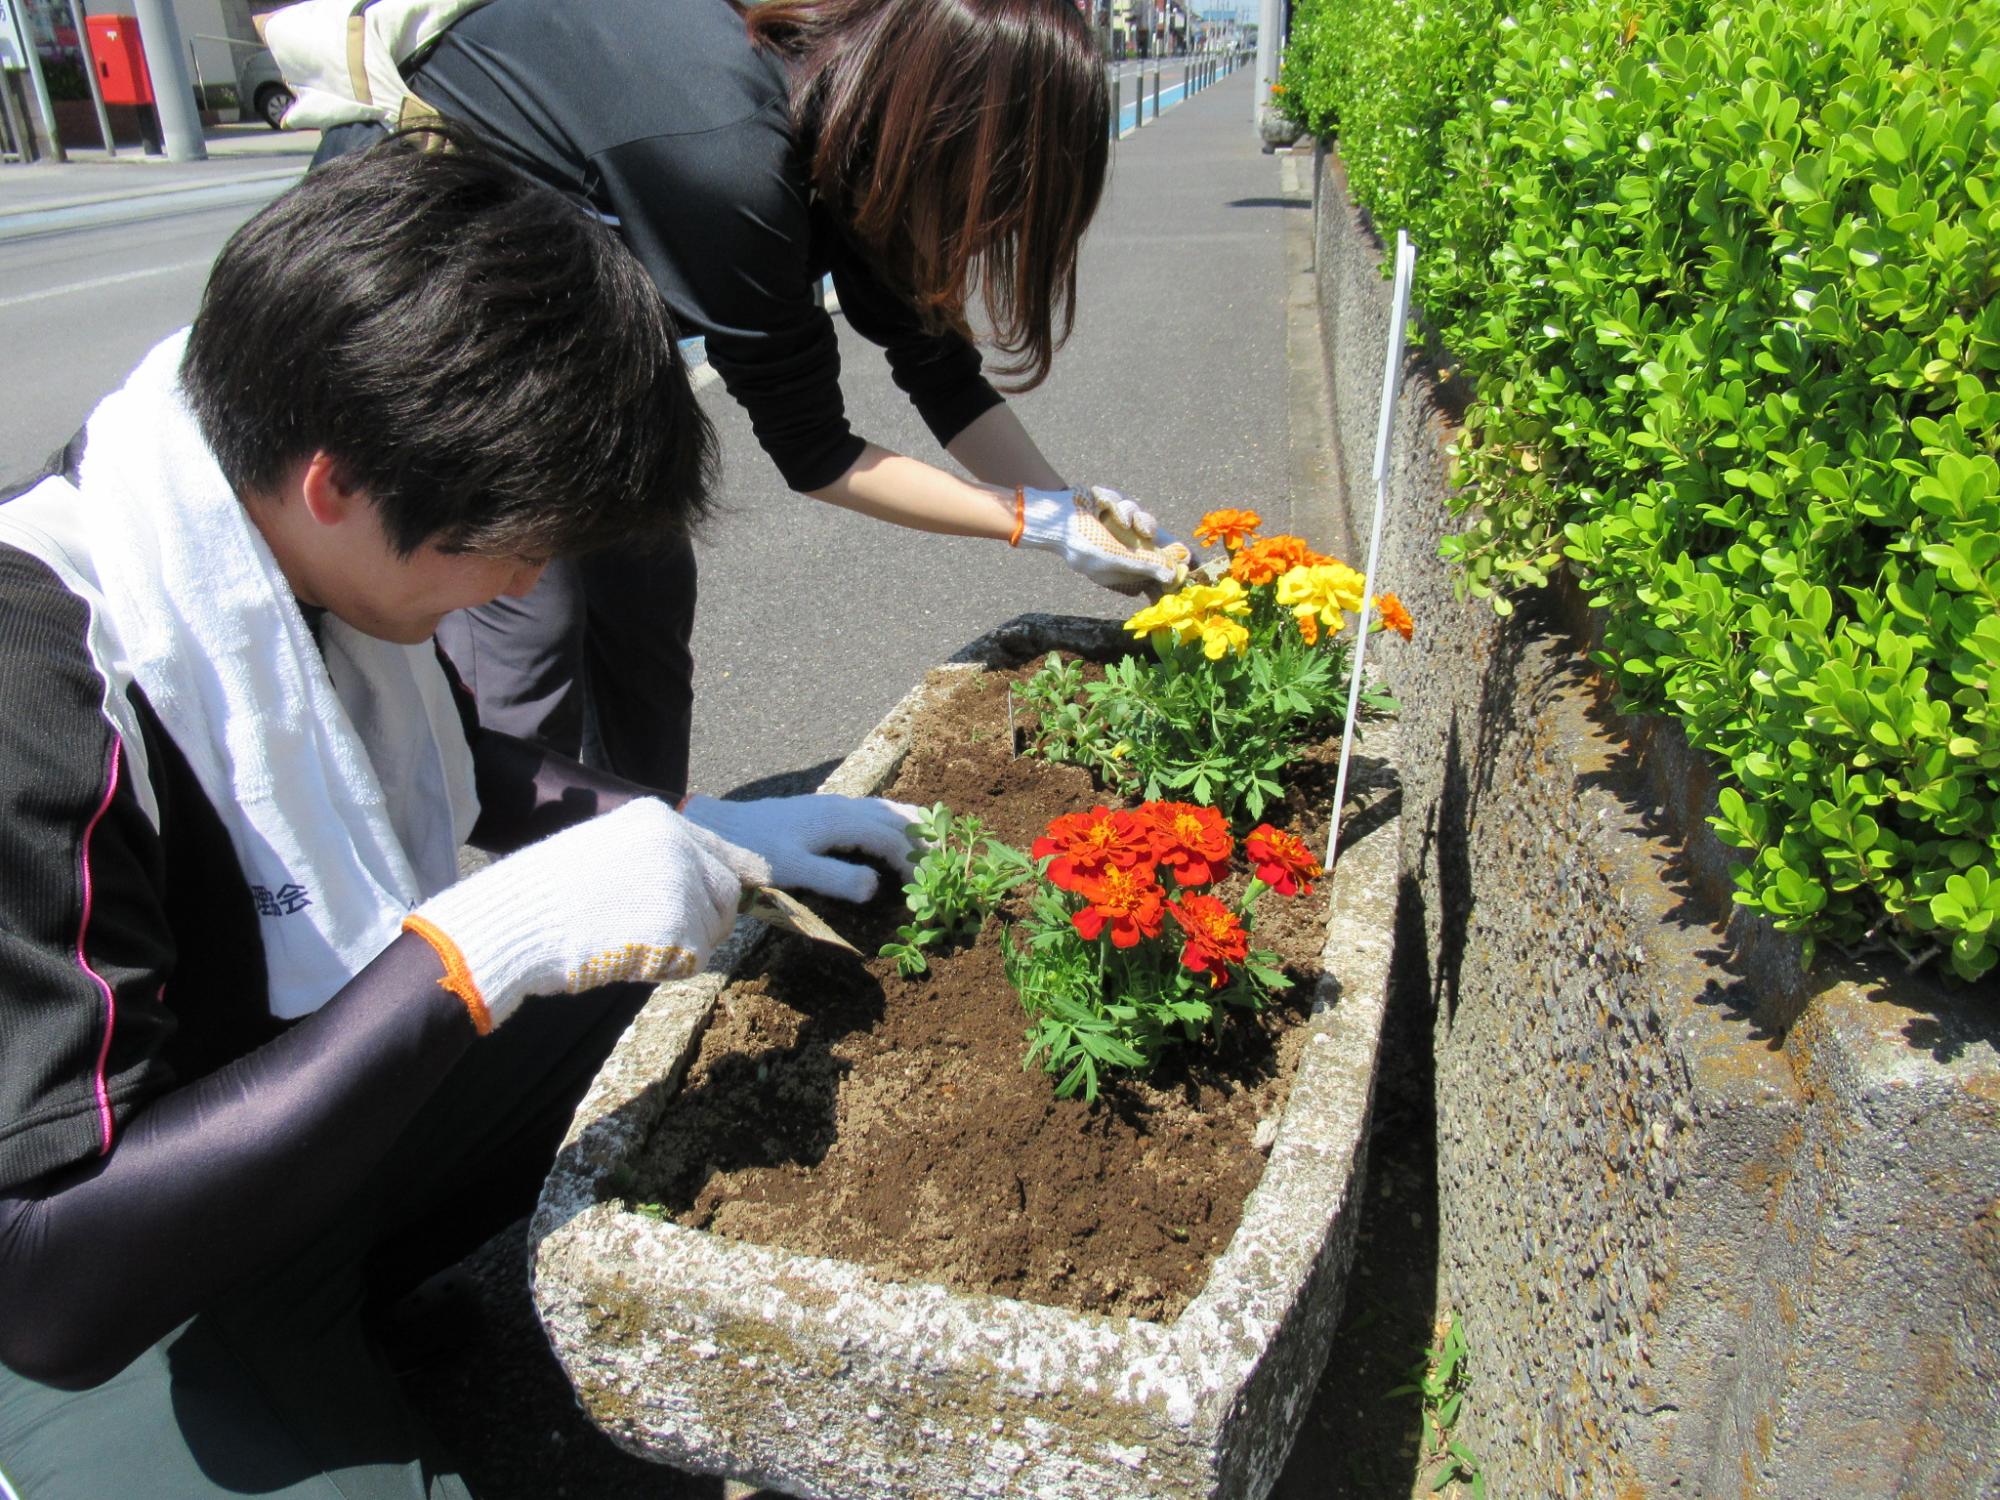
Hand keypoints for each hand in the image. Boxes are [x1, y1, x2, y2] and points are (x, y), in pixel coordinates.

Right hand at [405, 799, 766, 1029]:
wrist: (516, 921)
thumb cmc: (547, 893)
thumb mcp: (605, 848)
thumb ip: (655, 857)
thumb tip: (700, 883)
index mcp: (658, 818)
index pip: (720, 849)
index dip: (727, 877)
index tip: (737, 894)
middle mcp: (679, 844)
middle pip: (726, 890)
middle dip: (708, 918)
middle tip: (670, 938)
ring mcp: (683, 885)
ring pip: (712, 929)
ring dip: (684, 945)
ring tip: (632, 941)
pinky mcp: (681, 928)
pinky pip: (694, 960)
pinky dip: (668, 968)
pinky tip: (629, 957)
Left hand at [681, 794, 921, 902]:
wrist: (719, 829)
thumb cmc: (755, 853)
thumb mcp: (795, 870)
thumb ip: (837, 878)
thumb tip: (877, 886)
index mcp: (841, 820)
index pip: (890, 839)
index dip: (912, 861)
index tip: (924, 885)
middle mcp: (841, 807)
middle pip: (892, 817)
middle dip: (919, 836)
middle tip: (942, 856)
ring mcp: (830, 805)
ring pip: (880, 809)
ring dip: (905, 824)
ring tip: (927, 836)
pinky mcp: (820, 810)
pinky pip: (867, 811)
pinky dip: (887, 820)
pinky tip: (882, 831)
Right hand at [1016, 485, 1186, 594]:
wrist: (1053, 516)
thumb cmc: (1082, 543)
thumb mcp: (1115, 557)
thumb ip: (1145, 565)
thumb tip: (1173, 575)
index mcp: (1121, 569)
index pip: (1153, 569)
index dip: (1168, 564)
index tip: (1185, 559)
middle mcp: (1122, 550)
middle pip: (1153, 543)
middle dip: (1153, 535)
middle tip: (1158, 535)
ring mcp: (1117, 529)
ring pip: (1141, 520)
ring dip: (1132, 515)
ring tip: (1119, 518)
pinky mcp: (1112, 508)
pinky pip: (1126, 504)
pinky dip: (1116, 505)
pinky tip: (1104, 507)